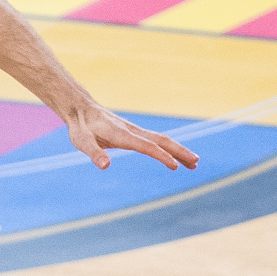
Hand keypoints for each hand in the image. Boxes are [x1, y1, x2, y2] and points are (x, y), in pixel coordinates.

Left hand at [65, 103, 197, 170]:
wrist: (81, 109)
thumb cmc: (81, 127)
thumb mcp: (82, 142)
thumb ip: (94, 153)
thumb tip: (105, 166)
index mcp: (122, 134)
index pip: (146, 146)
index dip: (161, 155)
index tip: (175, 165)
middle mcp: (132, 131)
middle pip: (161, 140)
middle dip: (179, 151)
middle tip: (196, 162)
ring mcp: (135, 130)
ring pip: (161, 139)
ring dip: (178, 149)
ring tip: (194, 162)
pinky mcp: (134, 132)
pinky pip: (156, 140)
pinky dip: (169, 147)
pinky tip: (175, 156)